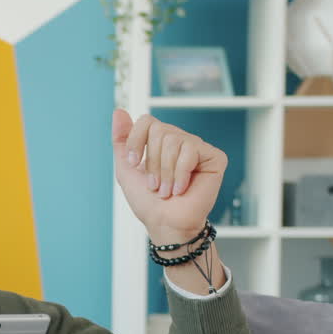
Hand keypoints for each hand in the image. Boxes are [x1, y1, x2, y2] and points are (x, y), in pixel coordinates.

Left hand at [112, 109, 226, 241]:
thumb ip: (122, 140)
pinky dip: (180, 173)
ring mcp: (198, 147)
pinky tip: (182, 189)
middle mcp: (180, 140)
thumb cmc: (147, 201)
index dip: (137, 141)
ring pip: (173, 140)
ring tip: (167, 190)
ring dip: (165, 172)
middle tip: (155, 184)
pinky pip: (190, 151)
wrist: (165, 222)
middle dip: (152, 162)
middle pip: (160, 130)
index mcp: (160, 141)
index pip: (147, 121)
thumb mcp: (126, 168)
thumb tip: (118, 111)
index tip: (134, 163)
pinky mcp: (214, 157)